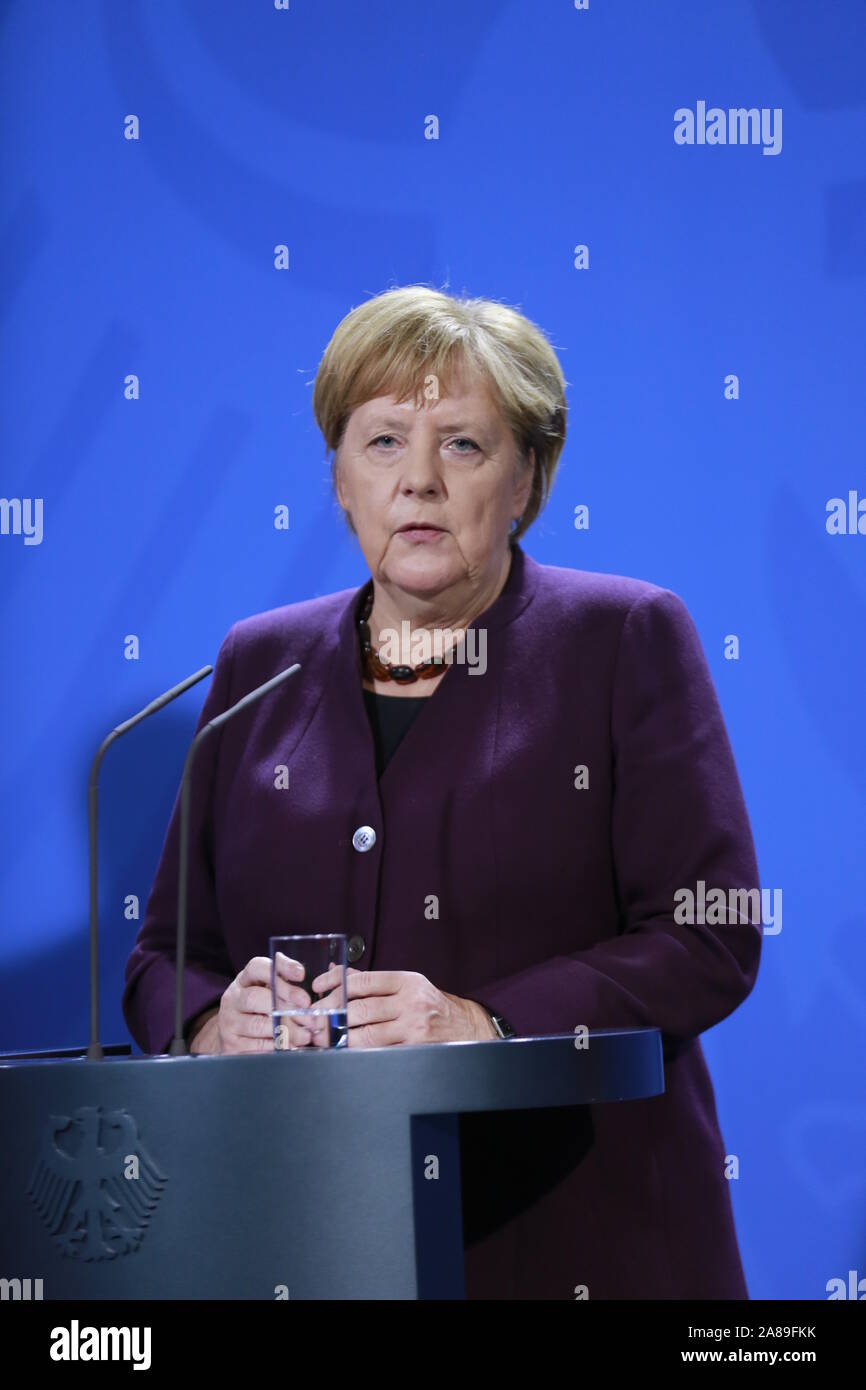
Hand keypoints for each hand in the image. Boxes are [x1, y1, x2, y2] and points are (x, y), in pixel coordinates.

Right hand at [189, 954, 313, 1053]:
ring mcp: (229, 1022)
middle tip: (307, 1013)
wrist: (235, 1036)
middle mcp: (233, 999)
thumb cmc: (260, 1008)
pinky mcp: (232, 1045)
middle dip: (284, 1005)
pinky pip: (256, 1046)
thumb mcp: (269, 989)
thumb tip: (299, 972)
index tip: (301, 975)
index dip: (280, 969)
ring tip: (305, 1034)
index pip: (256, 967)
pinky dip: (276, 1047)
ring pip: (257, 1025)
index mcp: (244, 980)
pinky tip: (292, 1046)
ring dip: (285, 1030)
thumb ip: (283, 978)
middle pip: (254, 998)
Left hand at [310, 967, 498, 1047]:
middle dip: (330, 1014)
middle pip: (360, 1008)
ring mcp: (413, 1028)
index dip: (335, 983)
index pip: (363, 980)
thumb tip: (338, 973)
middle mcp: (411, 1002)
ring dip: (338, 1037)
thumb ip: (372, 981)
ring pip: (365, 1034)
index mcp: (407, 981)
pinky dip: (356, 1052)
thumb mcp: (407, 985)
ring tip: (320, 1037)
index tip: (317, 988)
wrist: (466, 1027)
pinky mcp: (414, 1050)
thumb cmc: (431, 1005)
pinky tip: (342, 1051)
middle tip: (311, 1019)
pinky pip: (378, 1052)